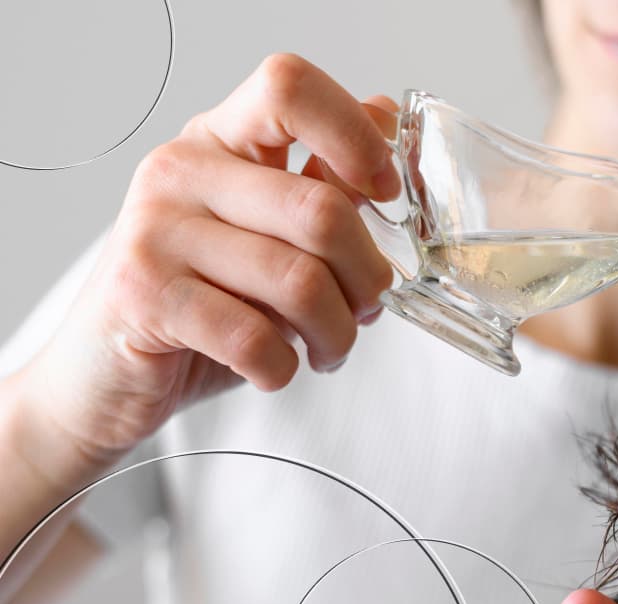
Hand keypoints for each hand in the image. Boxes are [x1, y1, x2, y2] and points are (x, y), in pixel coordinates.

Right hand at [17, 53, 397, 475]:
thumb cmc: (202, 300)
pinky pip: (255, 338)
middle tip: (365, 308)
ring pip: (299, 281)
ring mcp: (156, 231)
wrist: (103, 373)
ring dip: (336, 333)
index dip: (355, 134)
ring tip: (329, 348)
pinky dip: (284, 367)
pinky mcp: (144, 297)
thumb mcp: (268, 232)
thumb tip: (384, 119)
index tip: (384, 190)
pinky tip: (276, 369)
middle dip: (368, 277)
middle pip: (321, 209)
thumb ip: (323, 178)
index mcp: (219, 139)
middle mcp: (181, 171)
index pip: (288, 87)